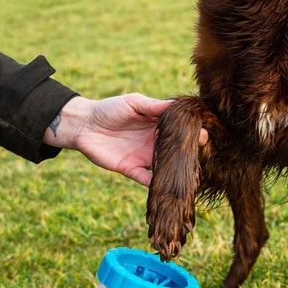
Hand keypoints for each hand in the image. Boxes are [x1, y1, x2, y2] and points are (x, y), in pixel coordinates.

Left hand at [43, 94, 207, 185]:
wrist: (84, 124)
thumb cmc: (109, 109)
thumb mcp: (133, 102)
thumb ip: (152, 106)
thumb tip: (175, 105)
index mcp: (157, 125)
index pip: (179, 130)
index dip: (191, 132)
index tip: (203, 132)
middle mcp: (153, 142)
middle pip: (175, 150)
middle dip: (189, 151)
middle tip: (201, 149)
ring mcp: (143, 157)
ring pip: (163, 166)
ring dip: (175, 169)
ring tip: (190, 172)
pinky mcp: (130, 169)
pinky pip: (144, 178)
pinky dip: (154, 183)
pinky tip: (164, 185)